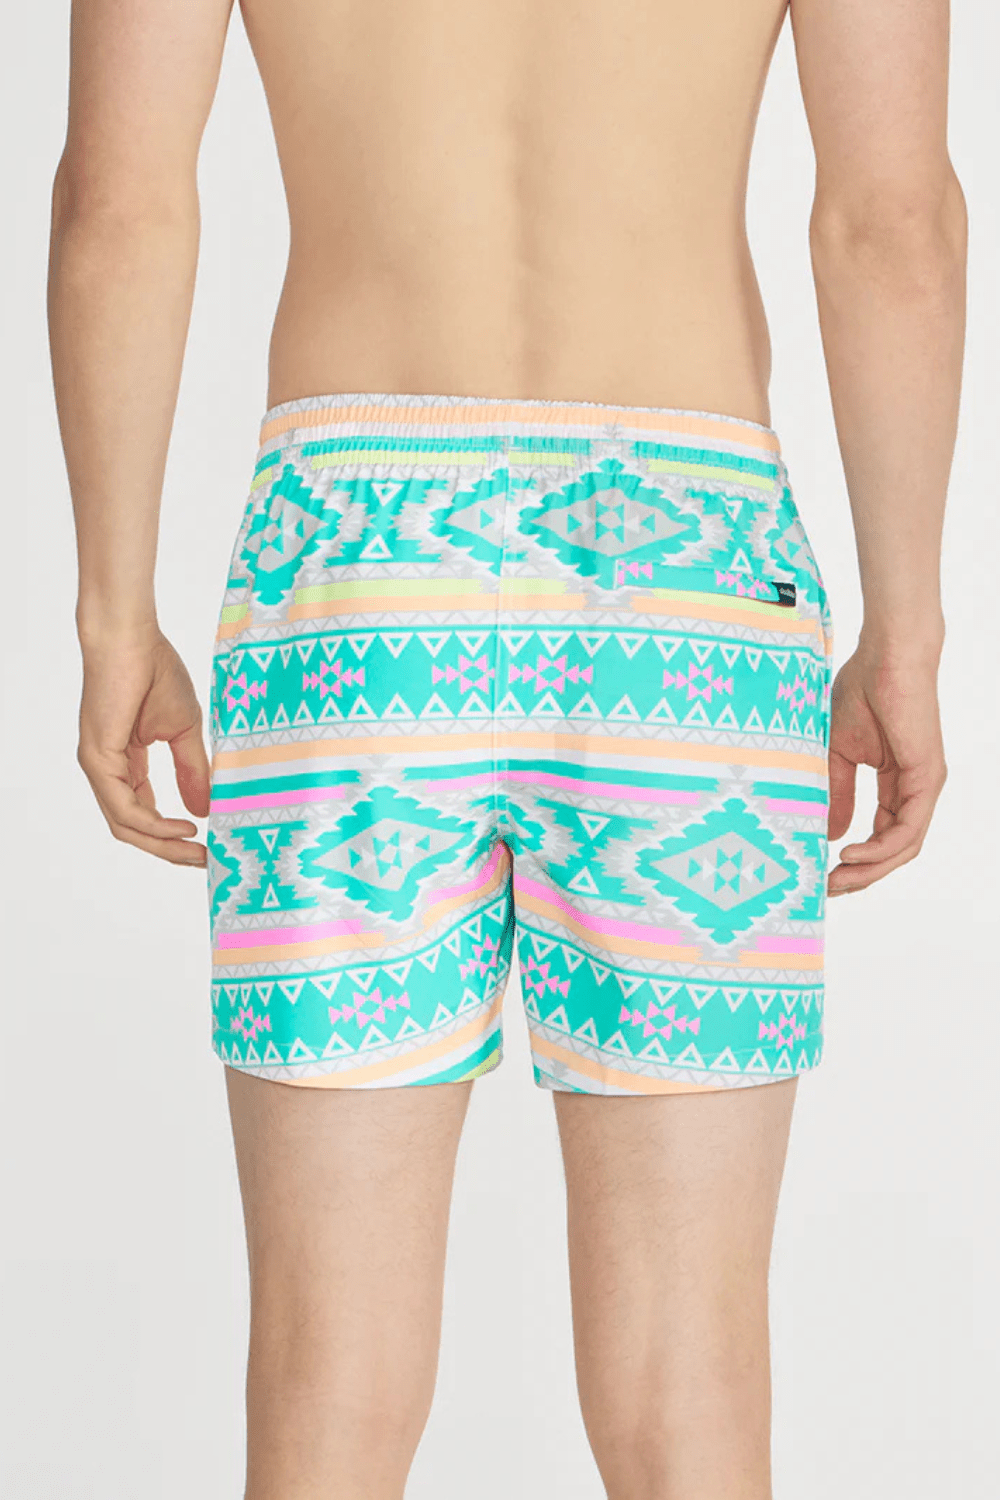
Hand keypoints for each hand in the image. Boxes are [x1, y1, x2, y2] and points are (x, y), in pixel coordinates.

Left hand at [77, 627, 210, 865]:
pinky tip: (181, 828)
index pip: (145, 813)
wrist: (132, 639)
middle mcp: (108, 770)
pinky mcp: (98, 760)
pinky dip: (154, 824)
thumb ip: (192, 771)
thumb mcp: (184, 731)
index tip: (209, 846)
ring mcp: (99, 767)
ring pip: (127, 826)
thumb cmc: (155, 671)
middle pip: (133, 829)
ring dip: (163, 844)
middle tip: (204, 862)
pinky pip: (125, 808)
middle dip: (170, 850)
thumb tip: (205, 810)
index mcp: (125, 763)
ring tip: (197, 851)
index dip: (174, 835)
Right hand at [827, 643, 945, 894]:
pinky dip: (880, 848)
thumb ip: (837, 794)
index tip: (821, 873)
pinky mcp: (926, 778)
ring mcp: (924, 785)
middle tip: (827, 889)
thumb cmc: (861, 691)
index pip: (882, 835)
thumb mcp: (837, 754)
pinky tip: (852, 854)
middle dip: (861, 875)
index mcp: (898, 783)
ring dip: (870, 870)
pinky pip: (907, 828)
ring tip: (836, 879)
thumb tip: (831, 835)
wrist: (885, 656)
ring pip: (903, 847)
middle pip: (894, 850)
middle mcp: (915, 790)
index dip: (855, 861)